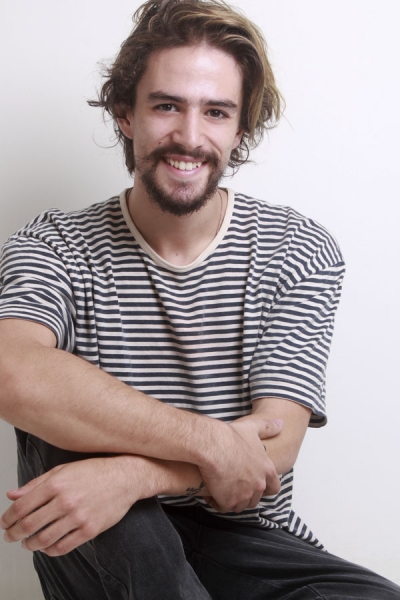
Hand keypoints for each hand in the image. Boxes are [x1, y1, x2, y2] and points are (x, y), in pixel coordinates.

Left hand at [0, 455, 153, 556]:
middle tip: (10, 536)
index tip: (4, 523)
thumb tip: (12, 495)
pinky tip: (46, 547)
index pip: (22, 506)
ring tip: (27, 543)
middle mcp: (65, 500)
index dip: (8, 518)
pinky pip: (63, 547)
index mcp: (56, 483)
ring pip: (44, 539)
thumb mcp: (63, 470)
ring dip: (30, 544)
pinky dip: (50, 551)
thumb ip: (36, 483)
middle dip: (14, 534)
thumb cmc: (95, 471)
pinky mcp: (90, 529)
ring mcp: (78, 516)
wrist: (125, 477)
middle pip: (29, 525)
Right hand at [199, 418, 282, 513]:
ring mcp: (244, 495)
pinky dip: (217, 502)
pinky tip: (211, 493)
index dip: (266, 488)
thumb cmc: (232, 436)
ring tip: (221, 489)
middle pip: (255, 499)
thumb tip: (282, 423)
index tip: (257, 486)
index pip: (274, 488)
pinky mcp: (228, 501)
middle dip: (246, 495)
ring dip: (232, 500)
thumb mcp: (252, 428)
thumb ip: (268, 427)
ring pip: (240, 505)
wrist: (214, 446)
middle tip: (233, 485)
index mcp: (266, 470)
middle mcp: (258, 485)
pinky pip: (223, 507)